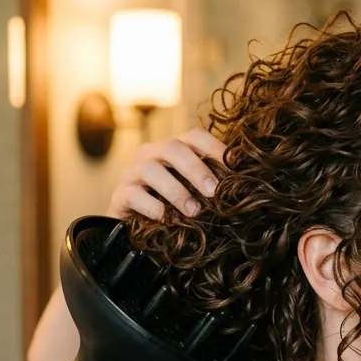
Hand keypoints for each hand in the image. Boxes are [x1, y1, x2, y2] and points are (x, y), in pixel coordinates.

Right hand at [109, 127, 225, 220]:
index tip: (234, 168)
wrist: (133, 224)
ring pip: (151, 170)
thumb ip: (209, 184)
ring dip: (176, 191)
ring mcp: (132, 172)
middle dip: (196, 169)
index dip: (215, 148)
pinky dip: (153, 207)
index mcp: (173, 148)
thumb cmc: (170, 203)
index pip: (194, 136)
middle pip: (173, 147)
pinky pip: (135, 195)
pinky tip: (167, 219)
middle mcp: (150, 153)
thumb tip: (240, 189)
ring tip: (193, 212)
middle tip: (213, 192)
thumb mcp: (191, 190)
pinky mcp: (120, 194)